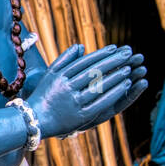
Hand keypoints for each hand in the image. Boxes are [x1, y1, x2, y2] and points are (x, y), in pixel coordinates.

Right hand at [26, 44, 141, 138]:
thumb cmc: (44, 95)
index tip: (114, 47)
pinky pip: (101, 103)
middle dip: (112, 61)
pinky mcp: (81, 117)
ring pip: (98, 87)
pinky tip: (126, 86)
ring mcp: (74, 102)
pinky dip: (114, 93)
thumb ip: (65, 59)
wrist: (35, 120)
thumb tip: (81, 45)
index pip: (84, 62)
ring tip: (130, 69)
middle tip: (128, 53)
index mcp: (59, 76)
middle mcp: (66, 88)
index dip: (100, 54)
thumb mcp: (50, 74)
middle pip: (93, 72)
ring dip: (116, 77)